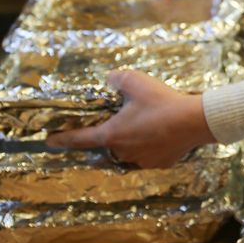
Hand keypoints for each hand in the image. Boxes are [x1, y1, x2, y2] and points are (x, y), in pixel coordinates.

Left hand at [46, 71, 214, 167]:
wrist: (194, 121)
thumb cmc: (162, 102)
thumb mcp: (135, 81)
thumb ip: (116, 79)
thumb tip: (110, 80)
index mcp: (111, 134)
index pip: (79, 138)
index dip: (62, 139)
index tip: (48, 141)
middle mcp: (122, 151)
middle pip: (108, 144)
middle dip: (111, 132)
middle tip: (123, 118)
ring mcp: (141, 161)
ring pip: (129, 150)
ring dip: (132, 139)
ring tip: (147, 123)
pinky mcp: (159, 163)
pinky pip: (149, 154)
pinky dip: (151, 145)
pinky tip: (162, 132)